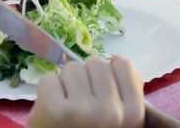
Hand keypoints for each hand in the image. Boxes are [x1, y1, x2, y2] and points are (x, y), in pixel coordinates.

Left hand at [27, 58, 144, 127]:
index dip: (108, 74)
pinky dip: (47, 91)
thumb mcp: (120, 120)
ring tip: (66, 107)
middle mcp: (110, 112)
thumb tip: (116, 58)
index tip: (101, 92)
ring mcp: (82, 111)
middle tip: (81, 104)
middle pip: (96, 63)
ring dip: (66, 84)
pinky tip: (52, 110)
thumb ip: (126, 92)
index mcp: (132, 114)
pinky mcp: (54, 110)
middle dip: (86, 79)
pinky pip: (49, 78)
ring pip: (71, 68)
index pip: (123, 65)